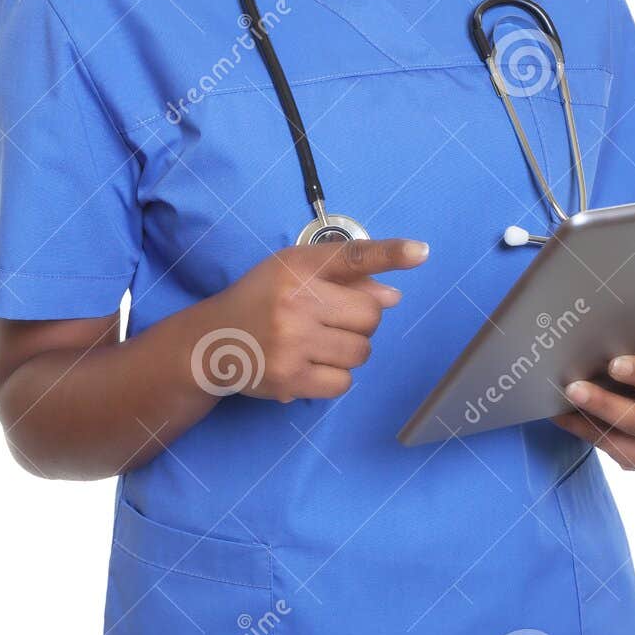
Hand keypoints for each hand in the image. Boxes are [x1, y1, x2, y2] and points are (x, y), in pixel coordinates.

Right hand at [193, 237, 429, 403]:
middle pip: (370, 316)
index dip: (390, 253)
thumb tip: (392, 297)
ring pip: (361, 352)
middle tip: (329, 320)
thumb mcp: (294, 273)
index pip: (352, 256)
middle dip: (360, 322)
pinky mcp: (290, 379)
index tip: (421, 252)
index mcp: (298, 268)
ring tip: (317, 343)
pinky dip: (335, 377)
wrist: (212, 342)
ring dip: (349, 351)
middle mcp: (296, 302)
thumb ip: (345, 279)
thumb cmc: (262, 300)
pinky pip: (344, 382)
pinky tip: (309, 365)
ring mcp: (292, 343)